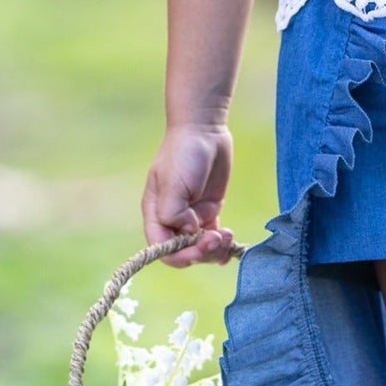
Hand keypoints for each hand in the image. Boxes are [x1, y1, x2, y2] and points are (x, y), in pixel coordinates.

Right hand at [142, 122, 236, 267]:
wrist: (204, 130)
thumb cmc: (183, 154)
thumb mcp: (173, 183)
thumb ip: (173, 213)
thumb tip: (188, 232)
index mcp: (156, 214)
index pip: (162, 249)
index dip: (180, 255)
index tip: (199, 247)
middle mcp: (172, 219)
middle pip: (183, 252)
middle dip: (202, 252)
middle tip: (217, 238)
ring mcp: (191, 216)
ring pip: (201, 247)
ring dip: (214, 249)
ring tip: (227, 235)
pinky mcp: (209, 210)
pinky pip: (213, 237)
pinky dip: (221, 244)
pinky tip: (229, 240)